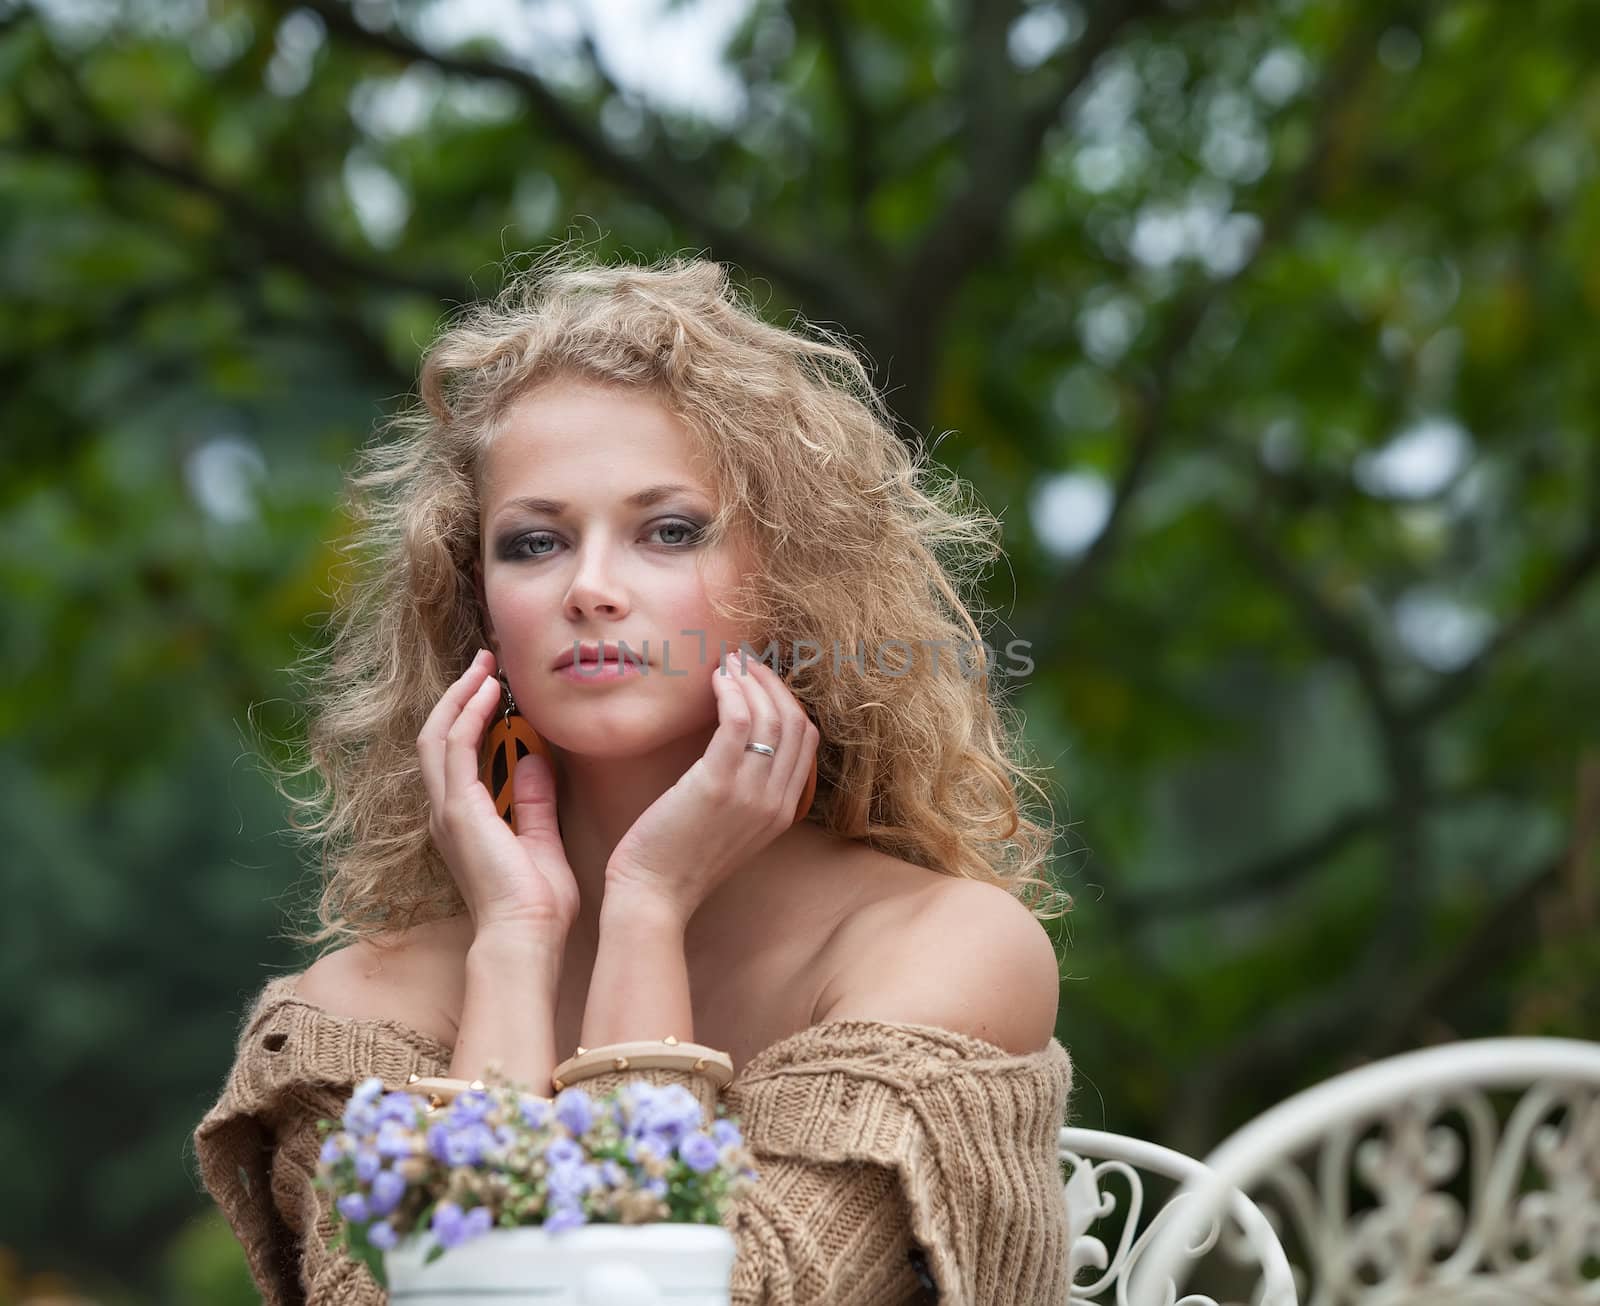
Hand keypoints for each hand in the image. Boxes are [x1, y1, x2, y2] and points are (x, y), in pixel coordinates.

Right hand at [417, 649, 578, 939]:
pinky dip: (469, 713)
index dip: (469, 715)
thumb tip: (536, 761)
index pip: (456, 754)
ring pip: (438, 734)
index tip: (496, 686)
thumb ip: (534, 802)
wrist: (527, 936)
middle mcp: (446, 812)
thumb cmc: (537, 903)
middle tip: (486, 662)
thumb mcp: (541, 840)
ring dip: (461, 695)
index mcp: (463, 820)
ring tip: (486, 665)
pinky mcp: (458, 809)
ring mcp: (447, 810)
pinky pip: (455, 746)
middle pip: (437, 736)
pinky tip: (489, 692)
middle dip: (459, 695)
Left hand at [605, 650, 819, 924]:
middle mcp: (775, 801)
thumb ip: (747, 793)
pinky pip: (739, 723)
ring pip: (770, 717)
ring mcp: (750, 794)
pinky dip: (732, 693)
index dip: (787, 701)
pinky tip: (716, 681)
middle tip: (745, 662)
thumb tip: (742, 747)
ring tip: (727, 664)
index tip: (761, 681)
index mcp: (783, 811)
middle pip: (794, 722)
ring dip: (750, 681)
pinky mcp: (717, 785)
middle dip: (772, 683)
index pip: (806, 740)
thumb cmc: (679, 859)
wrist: (654, 895)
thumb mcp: (730, 828)